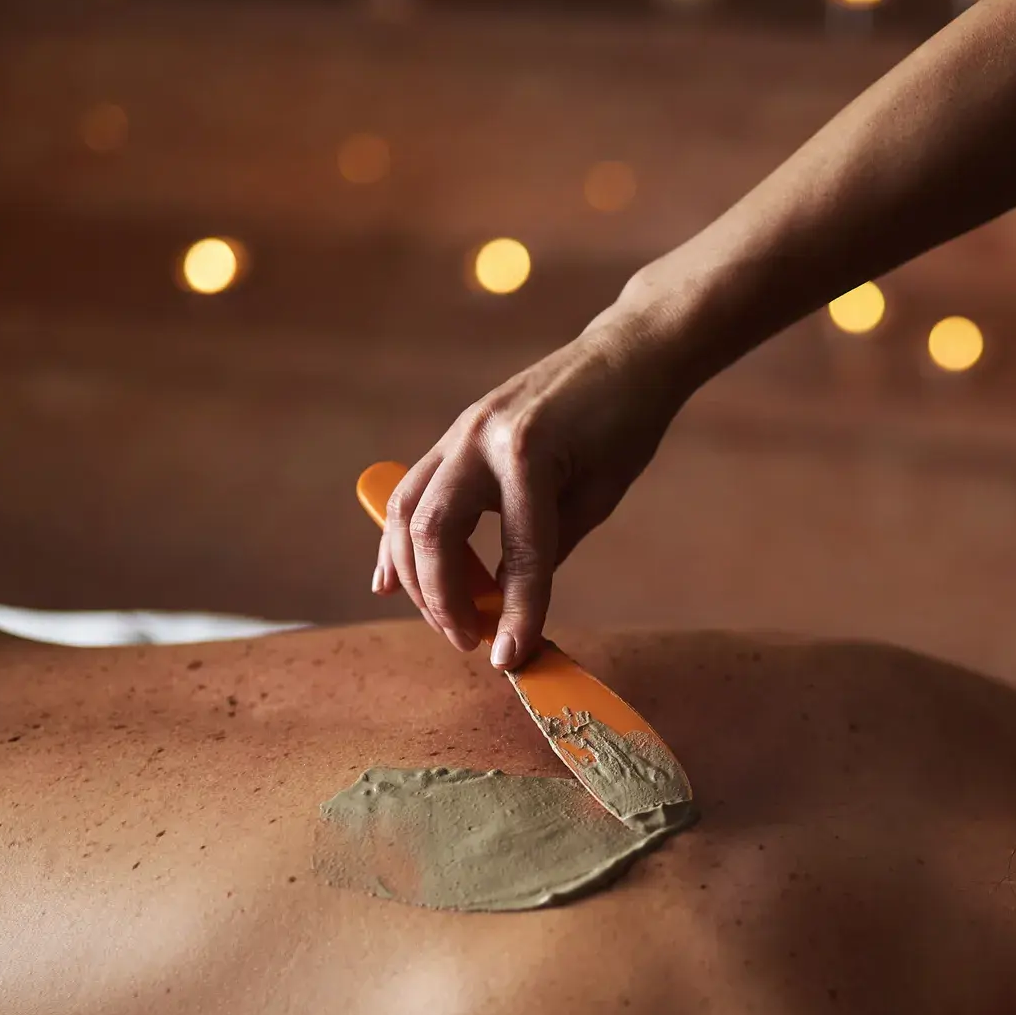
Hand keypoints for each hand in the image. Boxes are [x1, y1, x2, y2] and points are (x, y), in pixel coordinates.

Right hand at [373, 314, 685, 668]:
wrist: (623, 355)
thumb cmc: (625, 424)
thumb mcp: (600, 493)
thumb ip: (546, 549)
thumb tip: (508, 609)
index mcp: (529, 453)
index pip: (518, 553)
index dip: (515, 613)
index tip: (511, 659)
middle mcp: (480, 439)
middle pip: (434, 532)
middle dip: (442, 598)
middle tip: (470, 641)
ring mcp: (459, 432)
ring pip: (409, 513)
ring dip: (416, 576)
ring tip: (444, 621)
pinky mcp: (454, 436)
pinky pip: (412, 493)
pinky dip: (400, 541)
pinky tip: (390, 582)